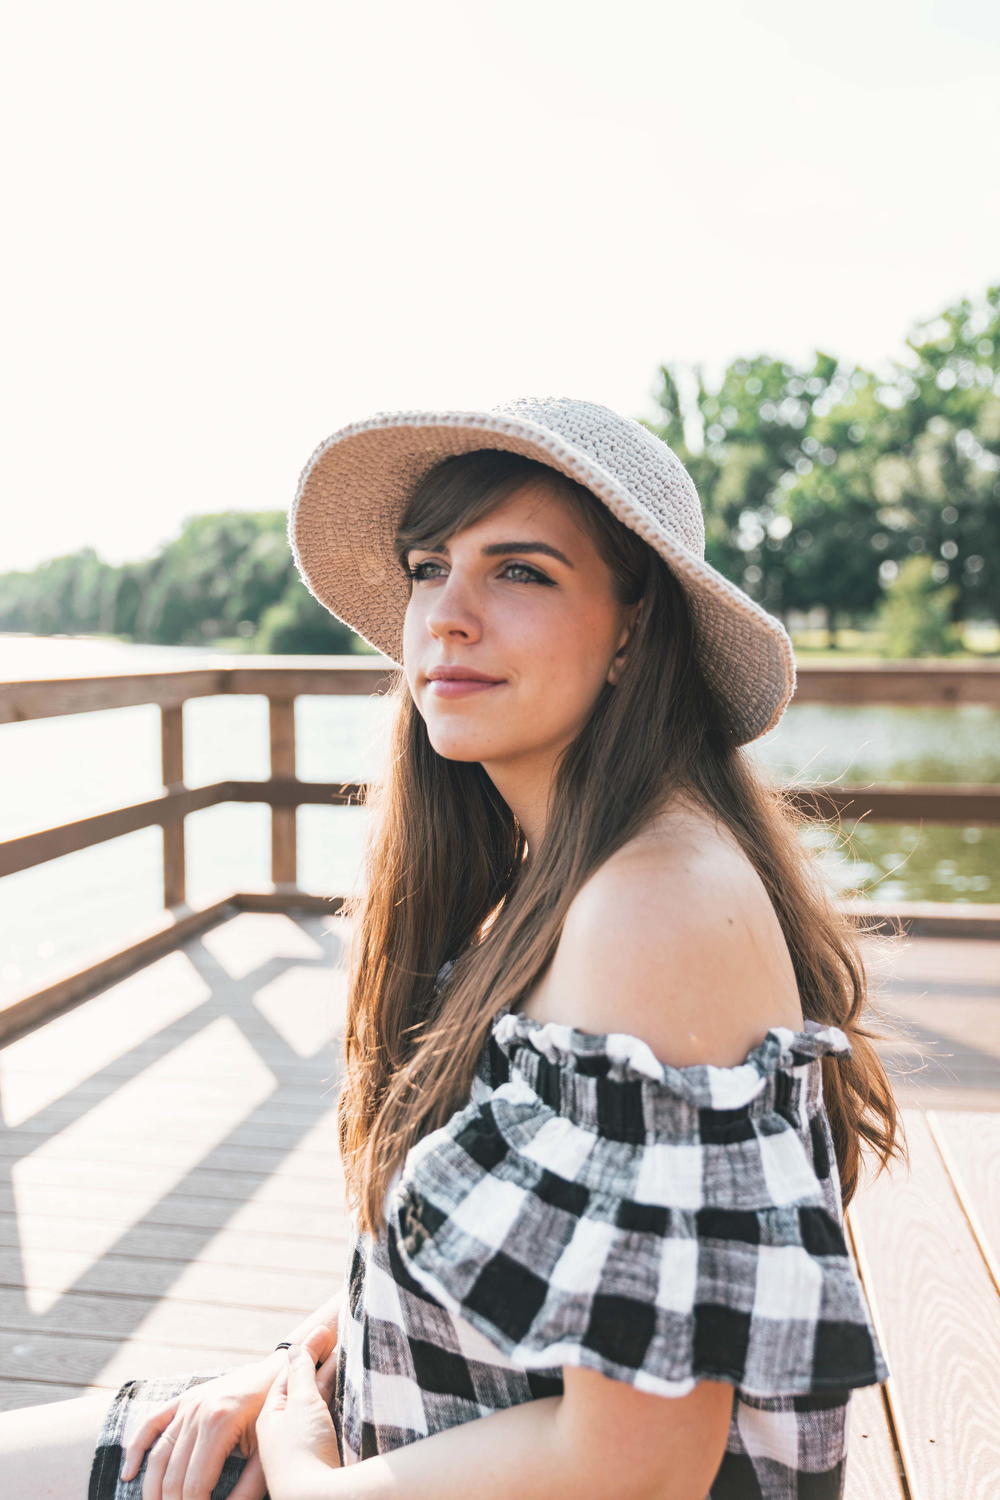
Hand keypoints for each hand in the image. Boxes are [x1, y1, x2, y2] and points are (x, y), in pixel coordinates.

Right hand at [119, 1322, 337, 1499]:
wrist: (278, 1372)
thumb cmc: (275, 1415)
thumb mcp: (267, 1453)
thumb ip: (246, 1490)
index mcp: (220, 1423)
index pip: (196, 1484)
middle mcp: (198, 1411)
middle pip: (173, 1475)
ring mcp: (188, 1403)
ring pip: (159, 1455)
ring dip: (152, 1489)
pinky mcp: (183, 1399)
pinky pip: (151, 1424)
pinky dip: (136, 1449)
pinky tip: (129, 1473)